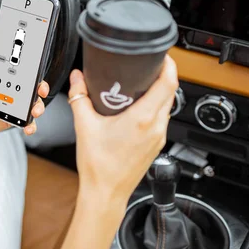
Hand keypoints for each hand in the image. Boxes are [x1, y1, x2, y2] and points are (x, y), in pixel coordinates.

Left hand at [0, 37, 49, 151]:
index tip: (37, 63)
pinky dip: (31, 124)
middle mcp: (10, 89)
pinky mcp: (13, 118)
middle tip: (40, 89)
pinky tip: (27, 125)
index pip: (20, 68)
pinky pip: (27, 121)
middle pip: (32, 85)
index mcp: (1, 77)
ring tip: (33, 110)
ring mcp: (13, 104)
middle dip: (41, 86)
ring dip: (38, 106)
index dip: (31, 66)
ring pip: (34, 103)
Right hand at [68, 56, 177, 204]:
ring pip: (167, 106)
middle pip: (170, 92)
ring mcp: (159, 137)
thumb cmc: (98, 166)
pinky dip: (155, 108)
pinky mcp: (157, 144)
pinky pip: (162, 119)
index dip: (169, 65)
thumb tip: (77, 78)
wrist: (106, 193)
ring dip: (160, 92)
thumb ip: (79, 96)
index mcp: (142, 119)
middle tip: (148, 66)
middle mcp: (156, 127)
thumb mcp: (84, 125)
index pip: (168, 83)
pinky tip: (138, 108)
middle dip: (163, 75)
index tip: (162, 56)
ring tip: (142, 85)